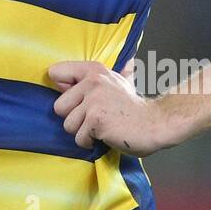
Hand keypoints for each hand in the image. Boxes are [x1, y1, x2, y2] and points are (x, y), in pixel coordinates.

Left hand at [49, 59, 169, 157]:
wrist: (154, 124)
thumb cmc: (133, 108)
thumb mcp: (116, 82)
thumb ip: (95, 77)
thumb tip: (84, 67)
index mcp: (93, 70)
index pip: (56, 72)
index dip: (62, 90)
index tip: (77, 99)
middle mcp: (92, 81)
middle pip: (58, 106)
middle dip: (73, 118)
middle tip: (93, 118)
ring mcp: (93, 101)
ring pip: (68, 125)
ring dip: (83, 132)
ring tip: (101, 127)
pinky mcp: (96, 120)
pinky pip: (79, 138)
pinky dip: (90, 142)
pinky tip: (105, 134)